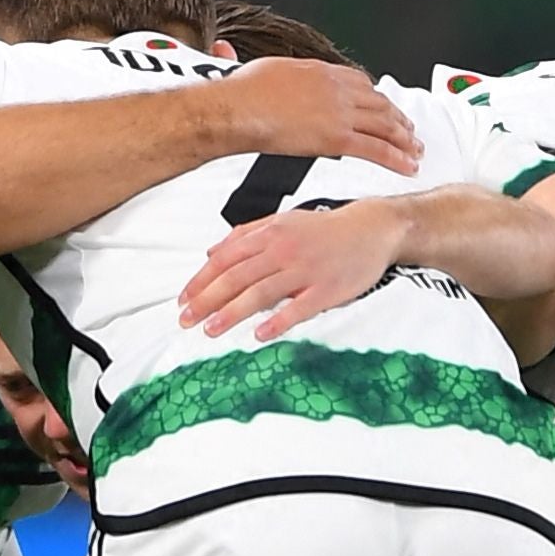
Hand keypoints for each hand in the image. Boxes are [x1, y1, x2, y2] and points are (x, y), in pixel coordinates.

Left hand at [180, 197, 410, 338]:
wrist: (371, 229)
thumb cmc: (324, 229)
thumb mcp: (281, 221)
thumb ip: (245, 235)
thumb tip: (211, 252)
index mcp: (269, 234)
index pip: (225, 259)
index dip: (201, 281)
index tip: (183, 300)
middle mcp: (282, 250)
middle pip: (237, 277)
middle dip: (207, 300)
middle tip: (186, 320)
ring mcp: (305, 270)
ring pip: (261, 292)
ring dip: (232, 312)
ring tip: (211, 330)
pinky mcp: (327, 290)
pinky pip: (298, 308)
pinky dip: (278, 321)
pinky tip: (260, 334)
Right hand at [211, 56, 418, 173]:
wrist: (240, 108)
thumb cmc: (239, 92)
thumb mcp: (248, 67)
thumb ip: (245, 60)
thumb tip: (222, 50)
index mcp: (319, 71)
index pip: (359, 82)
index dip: (376, 97)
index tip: (384, 105)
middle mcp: (336, 89)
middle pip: (378, 103)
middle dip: (398, 118)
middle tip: (410, 130)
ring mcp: (340, 112)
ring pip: (384, 125)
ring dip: (404, 139)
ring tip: (415, 150)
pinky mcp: (338, 137)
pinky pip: (377, 149)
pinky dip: (396, 158)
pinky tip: (407, 166)